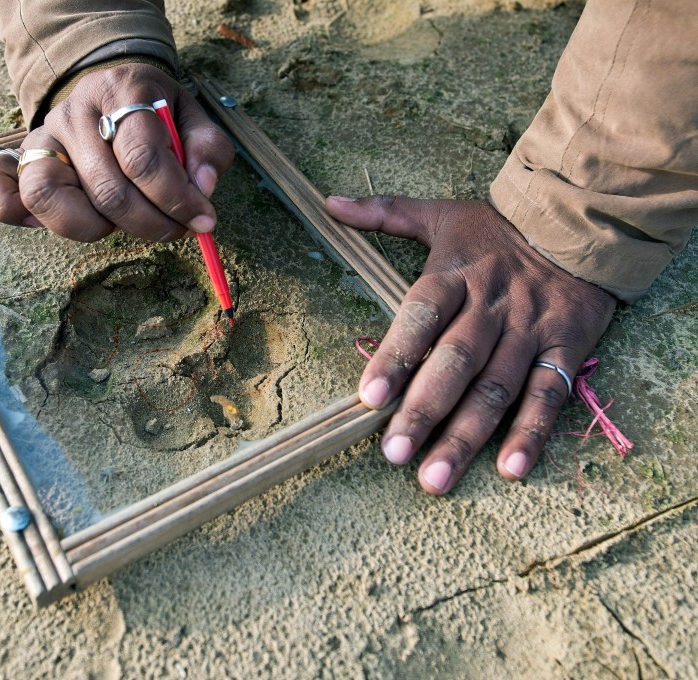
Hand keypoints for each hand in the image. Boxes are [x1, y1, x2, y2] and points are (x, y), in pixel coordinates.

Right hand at [0, 63, 233, 242]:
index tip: (203, 219)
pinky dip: (16, 214)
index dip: (176, 198)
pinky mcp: (20, 163)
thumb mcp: (191, 119)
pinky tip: (64, 218)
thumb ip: (207, 151)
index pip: (142, 156)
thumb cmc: (155, 115)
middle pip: (105, 188)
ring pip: (47, 198)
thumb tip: (203, 189)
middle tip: (174, 230)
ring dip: (92, 227)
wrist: (111, 90)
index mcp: (120, 91)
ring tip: (120, 223)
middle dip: (149, 223)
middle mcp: (74, 113)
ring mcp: (42, 138)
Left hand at [325, 196, 616, 494]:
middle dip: (424, 410)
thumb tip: (329, 203)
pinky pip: (549, 394)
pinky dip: (532, 432)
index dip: (395, 355)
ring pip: (496, 388)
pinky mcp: (566, 347)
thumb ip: (386, 213)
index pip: (421, 315)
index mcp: (455, 274)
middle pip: (455, 362)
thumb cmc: (498, 228)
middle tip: (395, 453)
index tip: (369, 397)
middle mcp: (490, 307)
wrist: (582, 219)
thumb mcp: (442, 213)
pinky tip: (512, 468)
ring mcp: (530, 329)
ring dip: (467, 436)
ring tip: (436, 478)